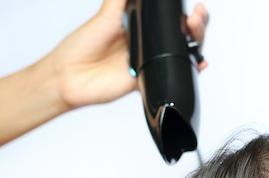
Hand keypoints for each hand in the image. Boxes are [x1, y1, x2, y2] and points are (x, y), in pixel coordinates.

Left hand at [52, 0, 209, 109]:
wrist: (69, 78)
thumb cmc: (80, 46)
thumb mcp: (104, 14)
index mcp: (137, 23)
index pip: (166, 15)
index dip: (182, 11)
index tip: (191, 6)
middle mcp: (146, 42)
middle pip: (180, 33)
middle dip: (196, 24)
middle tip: (196, 18)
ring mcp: (149, 61)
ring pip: (181, 53)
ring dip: (195, 43)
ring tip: (196, 33)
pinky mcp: (148, 79)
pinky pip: (173, 75)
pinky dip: (189, 70)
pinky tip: (198, 63)